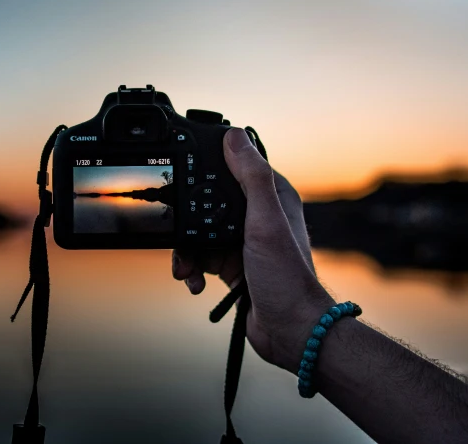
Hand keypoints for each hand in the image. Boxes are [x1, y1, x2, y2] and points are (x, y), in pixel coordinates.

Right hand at [172, 128, 333, 371]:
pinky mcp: (233, 265)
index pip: (235, 167)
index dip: (210, 165)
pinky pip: (202, 257)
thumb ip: (251, 177)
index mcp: (271, 197)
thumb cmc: (287, 277)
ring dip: (187, 250)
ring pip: (200, 233)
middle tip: (176, 231)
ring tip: (186, 269)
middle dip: (188, 219)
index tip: (184, 167)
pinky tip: (194, 282)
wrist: (290, 331)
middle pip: (208, 202)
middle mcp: (258, 216)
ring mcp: (244, 242)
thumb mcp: (265, 220)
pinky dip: (192, 268)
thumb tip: (234, 135)